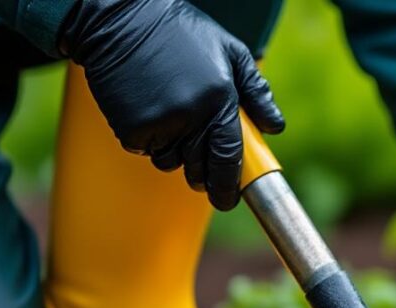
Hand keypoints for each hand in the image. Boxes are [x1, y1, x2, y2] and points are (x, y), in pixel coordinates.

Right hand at [59, 0, 284, 209]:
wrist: (120, 19)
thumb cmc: (182, 33)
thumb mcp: (231, 51)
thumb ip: (257, 92)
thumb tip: (276, 128)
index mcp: (219, 100)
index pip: (229, 158)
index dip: (230, 187)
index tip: (230, 199)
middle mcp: (190, 116)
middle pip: (201, 170)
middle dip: (204, 177)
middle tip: (203, 169)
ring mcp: (159, 124)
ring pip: (172, 162)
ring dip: (176, 153)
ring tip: (174, 119)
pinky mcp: (130, 128)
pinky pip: (146, 150)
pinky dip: (150, 140)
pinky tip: (150, 110)